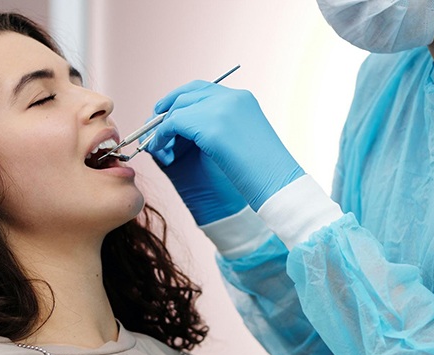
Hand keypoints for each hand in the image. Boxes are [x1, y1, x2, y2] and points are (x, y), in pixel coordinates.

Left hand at [147, 81, 303, 210]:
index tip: (169, 113)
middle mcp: (231, 98)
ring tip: (156, 144)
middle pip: (188, 94)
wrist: (278, 185)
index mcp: (243, 100)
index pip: (205, 89)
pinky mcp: (209, 125)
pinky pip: (172, 124)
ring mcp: (220, 109)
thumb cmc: (266, 173)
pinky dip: (161, 136)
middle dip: (168, 109)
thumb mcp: (245, 142)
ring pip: (178, 108)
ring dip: (162, 126)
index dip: (184, 99)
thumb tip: (196, 133)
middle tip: (154, 126)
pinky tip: (159, 151)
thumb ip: (223, 129)